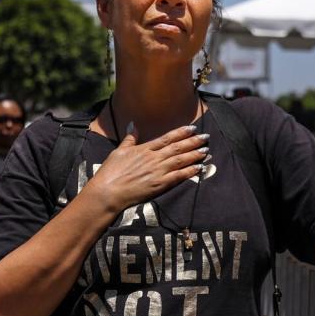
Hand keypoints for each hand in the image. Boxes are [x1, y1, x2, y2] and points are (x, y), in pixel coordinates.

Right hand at [85, 124, 209, 211]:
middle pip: (178, 147)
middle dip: (193, 141)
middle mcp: (154, 158)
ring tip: (206, 150)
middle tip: (206, 137)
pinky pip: (179, 176)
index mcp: (144, 149)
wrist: (108, 191)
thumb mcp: (119, 151)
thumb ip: (129, 138)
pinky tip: (199, 167)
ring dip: (195, 154)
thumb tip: (133, 124)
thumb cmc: (110, 172)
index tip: (192, 128)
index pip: (167, 138)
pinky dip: (190, 171)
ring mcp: (158, 171)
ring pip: (181, 160)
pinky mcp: (160, 184)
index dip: (181, 132)